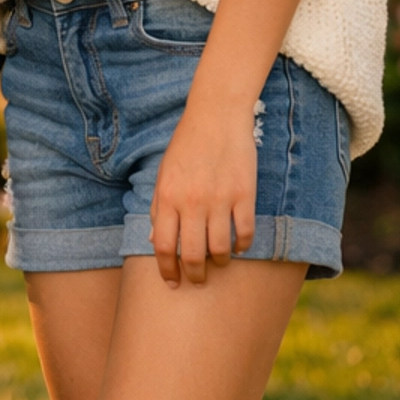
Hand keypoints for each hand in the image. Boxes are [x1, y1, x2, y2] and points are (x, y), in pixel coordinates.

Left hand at [149, 95, 256, 286]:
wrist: (215, 116)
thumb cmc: (186, 146)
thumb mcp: (164, 174)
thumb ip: (159, 208)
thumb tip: (154, 242)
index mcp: (168, 196)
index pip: (164, 246)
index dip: (167, 270)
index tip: (172, 283)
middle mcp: (192, 201)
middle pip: (192, 254)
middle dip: (195, 275)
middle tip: (198, 280)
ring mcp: (219, 199)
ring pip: (220, 250)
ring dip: (219, 262)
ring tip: (218, 261)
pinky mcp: (244, 195)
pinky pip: (245, 233)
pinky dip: (242, 246)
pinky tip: (238, 245)